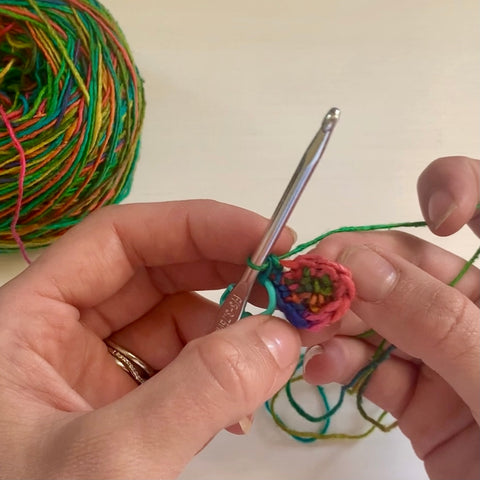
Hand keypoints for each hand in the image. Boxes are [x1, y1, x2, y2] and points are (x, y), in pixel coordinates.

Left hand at [0, 200, 299, 477]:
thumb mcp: (110, 460)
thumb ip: (198, 393)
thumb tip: (281, 336)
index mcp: (28, 316)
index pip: (120, 238)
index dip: (196, 225)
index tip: (265, 238)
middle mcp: (60, 330)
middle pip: (153, 270)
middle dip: (223, 273)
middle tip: (284, 285)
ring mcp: (91, 366)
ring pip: (173, 319)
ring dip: (227, 332)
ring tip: (268, 359)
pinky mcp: (118, 401)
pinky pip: (178, 365)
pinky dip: (216, 374)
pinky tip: (236, 406)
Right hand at [302, 156, 479, 478]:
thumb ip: (436, 322)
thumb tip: (359, 267)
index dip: (460, 191)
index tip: (434, 216)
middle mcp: (471, 314)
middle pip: (406, 267)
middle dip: (357, 270)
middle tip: (310, 281)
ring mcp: (437, 353)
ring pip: (376, 316)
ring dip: (335, 320)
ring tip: (303, 333)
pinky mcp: (410, 393)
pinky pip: (368, 365)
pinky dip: (339, 364)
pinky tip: (321, 370)